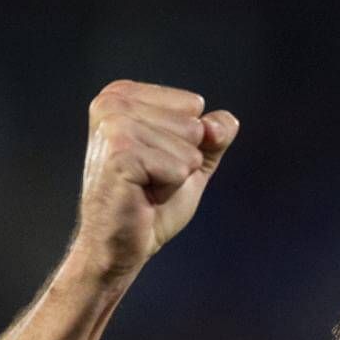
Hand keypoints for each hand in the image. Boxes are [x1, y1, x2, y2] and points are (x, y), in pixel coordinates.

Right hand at [70, 79, 238, 279]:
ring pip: (188, 147)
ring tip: (146, 187)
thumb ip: (213, 136)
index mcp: (123, 95)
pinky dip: (169, 187)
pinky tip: (142, 194)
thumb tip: (226, 122)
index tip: (156, 163)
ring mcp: (114, 127)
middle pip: (193, 124)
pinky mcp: (120, 155)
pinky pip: (178, 167)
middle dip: (181, 159)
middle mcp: (113, 103)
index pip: (193, 105)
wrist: (120, 244)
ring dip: (175, 176)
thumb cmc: (150, 204)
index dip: (186, 143)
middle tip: (150, 179)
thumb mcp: (190, 162)